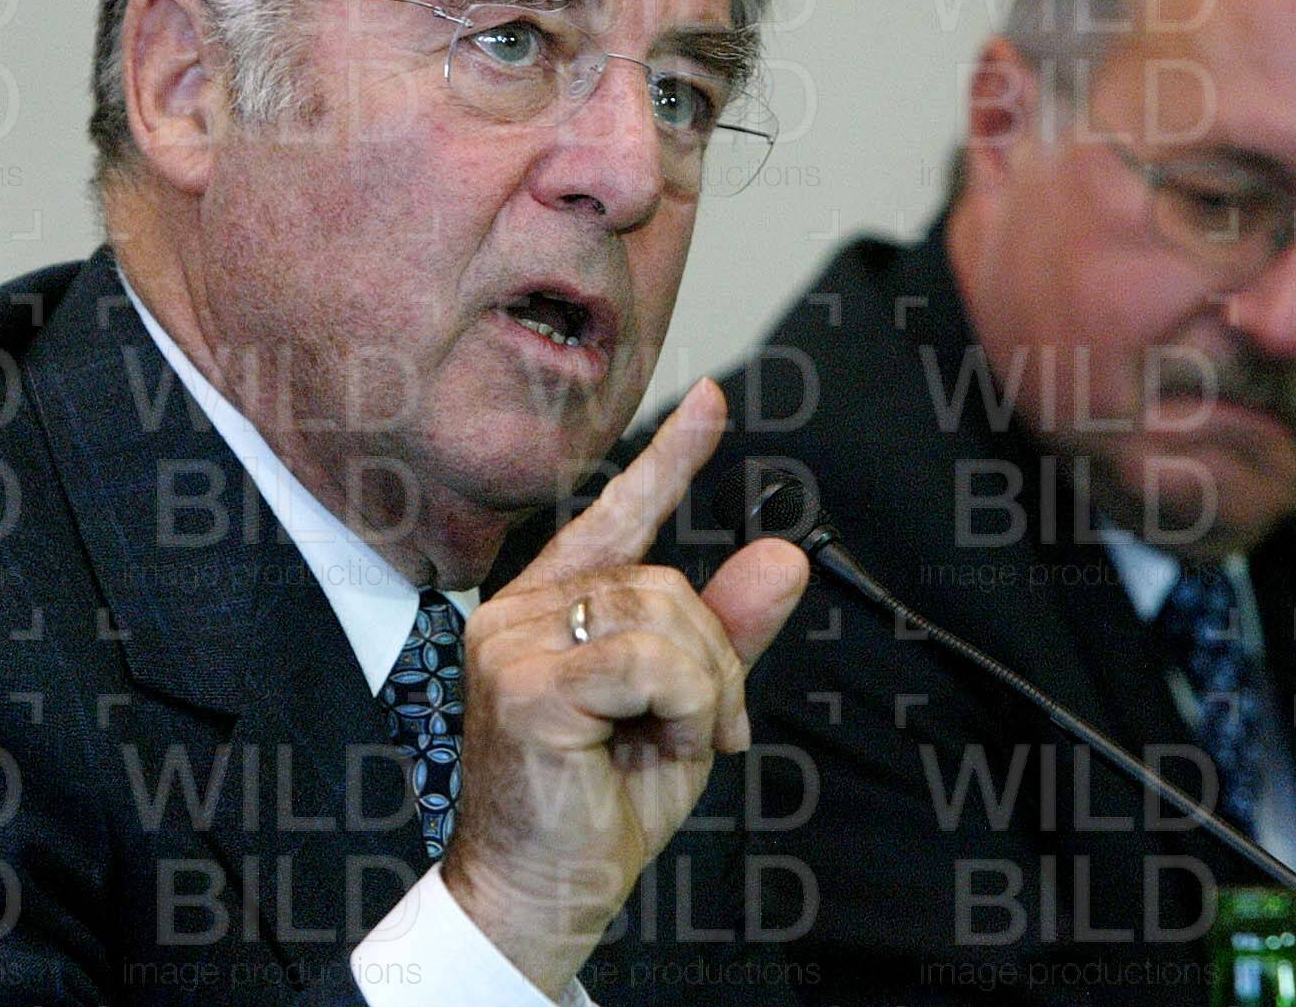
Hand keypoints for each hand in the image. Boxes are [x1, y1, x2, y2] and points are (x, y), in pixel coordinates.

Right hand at [441, 379, 809, 997]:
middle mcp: (517, 612)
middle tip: (711, 729)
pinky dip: (686, 703)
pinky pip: (651, 659)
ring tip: (677, 743)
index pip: (614, 515)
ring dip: (704, 687)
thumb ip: (727, 634)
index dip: (667, 459)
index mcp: (549, 609)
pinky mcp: (523, 684)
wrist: (547, 895)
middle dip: (714, 656)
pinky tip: (662, 744)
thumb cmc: (602, 807)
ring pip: (665, 615)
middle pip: (664, 580)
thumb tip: (785, 556)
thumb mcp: (686, 711)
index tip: (712, 400)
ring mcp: (511, 643)